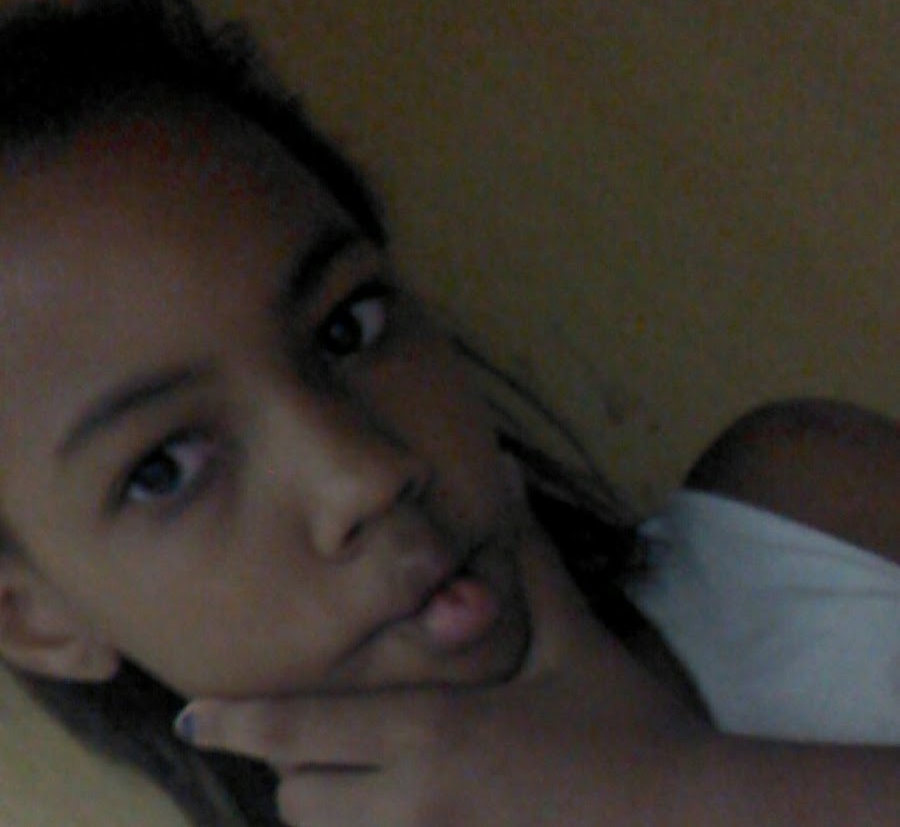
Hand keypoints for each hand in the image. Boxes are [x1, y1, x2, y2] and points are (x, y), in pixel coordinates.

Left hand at [174, 530, 664, 825]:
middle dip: (292, 770)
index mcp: (433, 732)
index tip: (190, 716)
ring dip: (327, 811)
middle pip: (298, 799)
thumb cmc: (628, 726)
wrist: (694, 822)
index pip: (302, 730)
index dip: (236, 723)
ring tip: (350, 783)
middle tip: (310, 745)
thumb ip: (528, 556)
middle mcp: (416, 804)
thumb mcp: (573, 636)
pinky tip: (396, 810)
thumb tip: (507, 469)